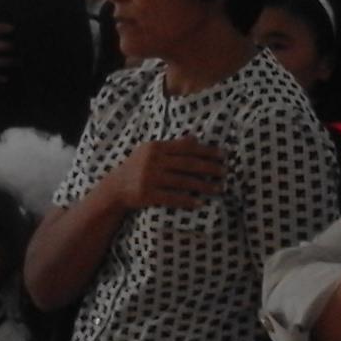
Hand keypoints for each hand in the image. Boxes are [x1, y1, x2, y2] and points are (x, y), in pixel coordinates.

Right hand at [99, 138, 224, 211]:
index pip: (185, 148)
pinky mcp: (147, 195)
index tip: (222, 155)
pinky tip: (200, 203)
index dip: (206, 151)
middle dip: (209, 168)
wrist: (115, 188)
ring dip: (203, 185)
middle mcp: (152, 161)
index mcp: (155, 147)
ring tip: (218, 188)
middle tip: (225, 171)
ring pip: (183, 182)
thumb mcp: (151, 152)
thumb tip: (195, 137)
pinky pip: (172, 198)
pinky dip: (187, 200)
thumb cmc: (137, 167)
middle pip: (187, 164)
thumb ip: (172, 145)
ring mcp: (149, 178)